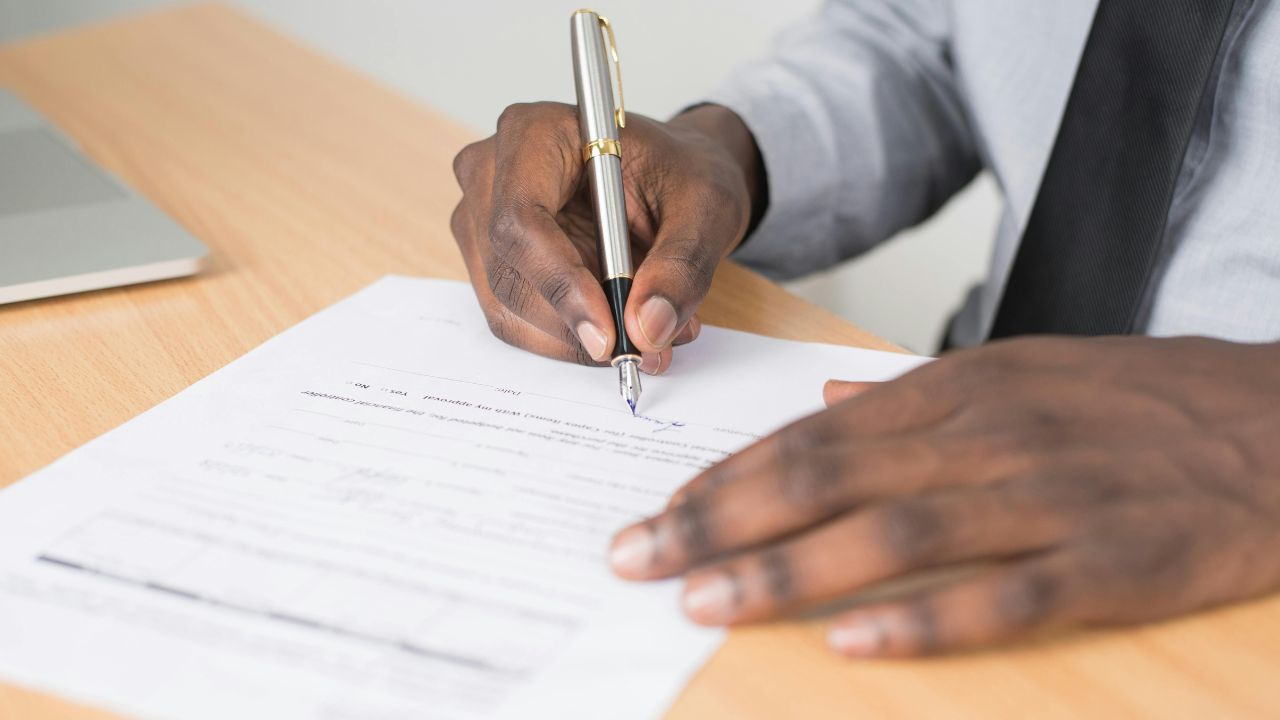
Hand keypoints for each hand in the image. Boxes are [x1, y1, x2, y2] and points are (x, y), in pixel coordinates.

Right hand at [450, 103, 762, 372]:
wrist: (672, 178)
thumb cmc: (681, 173)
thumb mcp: (706, 208)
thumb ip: (681, 266)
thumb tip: (647, 327)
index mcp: (536, 132)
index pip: (521, 219)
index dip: (560, 283)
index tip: (608, 333)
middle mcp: (491, 173)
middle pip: (509, 271)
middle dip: (574, 324)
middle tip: (644, 348)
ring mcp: (482, 219)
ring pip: (508, 307)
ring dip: (575, 339)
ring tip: (648, 334)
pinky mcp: (492, 261)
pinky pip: (516, 320)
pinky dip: (568, 338)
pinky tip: (619, 326)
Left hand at [608, 336, 1279, 656]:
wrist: (1278, 420)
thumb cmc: (1138, 400)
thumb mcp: (1021, 369)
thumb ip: (916, 391)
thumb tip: (830, 395)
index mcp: (959, 389)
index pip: (811, 433)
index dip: (726, 476)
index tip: (657, 512)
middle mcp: (988, 435)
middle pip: (826, 476)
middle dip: (719, 520)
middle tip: (638, 558)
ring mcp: (1049, 497)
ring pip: (894, 533)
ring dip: (788, 569)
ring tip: (705, 601)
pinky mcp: (1113, 562)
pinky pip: (1004, 597)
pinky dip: (923, 622)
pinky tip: (851, 644)